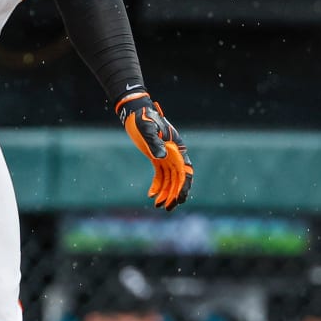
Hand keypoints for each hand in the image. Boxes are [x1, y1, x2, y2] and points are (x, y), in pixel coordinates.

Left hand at [115, 90, 192, 210]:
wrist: (135, 112)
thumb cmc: (142, 119)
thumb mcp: (147, 129)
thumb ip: (154, 143)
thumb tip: (162, 157)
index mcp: (177, 148)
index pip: (185, 171)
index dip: (184, 186)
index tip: (180, 199)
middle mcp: (174, 153)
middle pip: (179, 178)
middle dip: (175, 194)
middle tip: (167, 208)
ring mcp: (166, 155)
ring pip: (170, 179)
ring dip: (166, 192)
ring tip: (158, 205)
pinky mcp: (157, 156)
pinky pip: (161, 174)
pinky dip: (157, 185)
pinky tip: (151, 194)